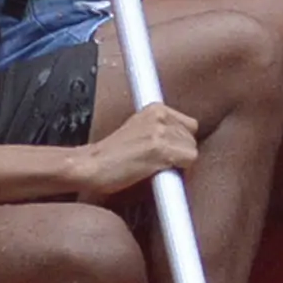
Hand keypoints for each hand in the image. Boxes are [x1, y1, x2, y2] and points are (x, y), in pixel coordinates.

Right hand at [73, 101, 196, 199]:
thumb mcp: (138, 131)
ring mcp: (160, 130)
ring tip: (154, 169)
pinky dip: (178, 173)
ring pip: (192, 151)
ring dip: (179, 165)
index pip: (189, 125)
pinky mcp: (160, 148)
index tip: (168, 154)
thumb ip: (161, 132)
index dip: (180, 143)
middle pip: (192, 139)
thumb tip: (184, 144)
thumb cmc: (112, 156)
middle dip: (180, 154)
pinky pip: (189, 161)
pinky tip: (159, 175)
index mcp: (155, 108)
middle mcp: (160, 115)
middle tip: (158, 164)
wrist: (90, 165)